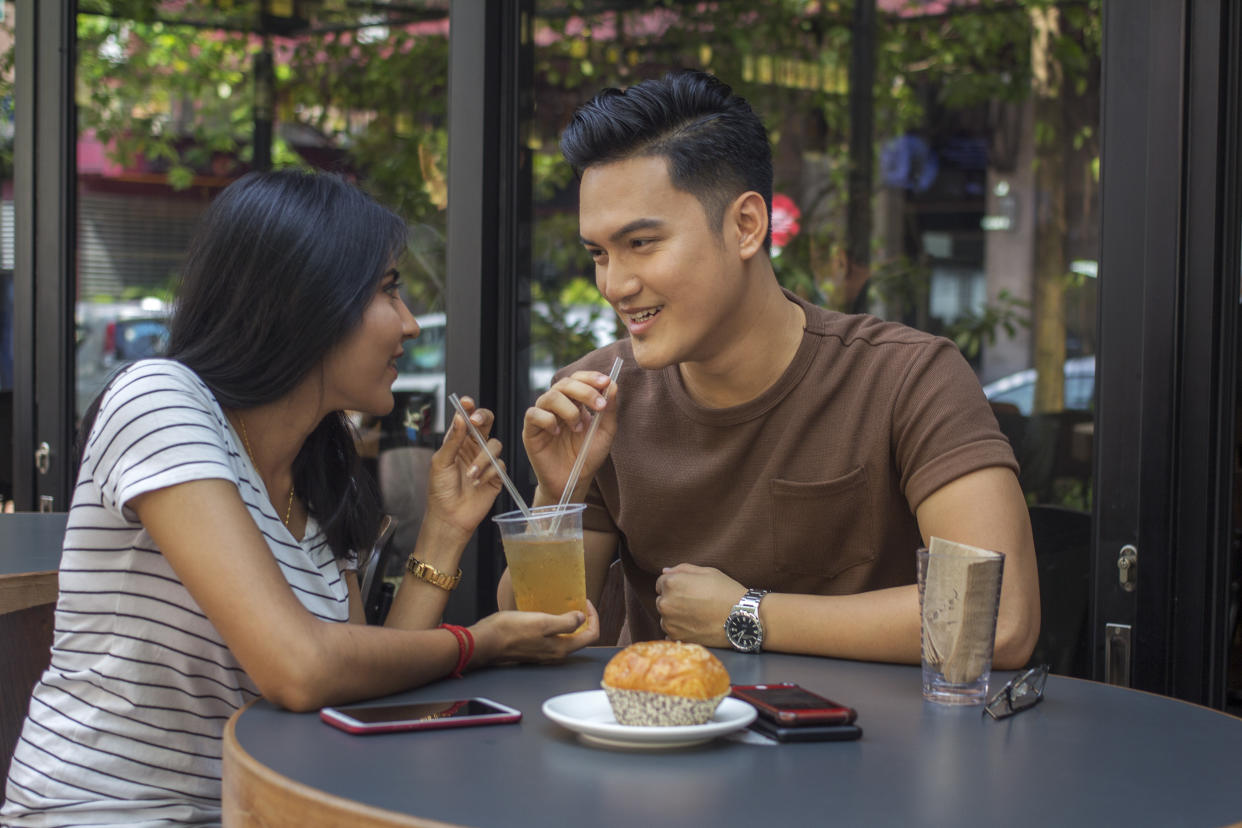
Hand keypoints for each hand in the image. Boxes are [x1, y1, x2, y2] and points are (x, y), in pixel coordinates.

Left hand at [423, 397, 503, 536]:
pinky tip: (478, 483)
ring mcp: (486, 461)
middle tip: (477, 422)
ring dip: (482, 459)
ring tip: (470, 474)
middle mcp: (473, 448)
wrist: (450, 517)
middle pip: (486, 424)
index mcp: (458, 442)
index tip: (467, 403)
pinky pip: (500, 465)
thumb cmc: (440, 491)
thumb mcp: (441, 462)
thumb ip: (452, 440)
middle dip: (483, 419)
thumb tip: (460, 418)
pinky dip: (488, 473)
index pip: (465, 419)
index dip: (468, 408)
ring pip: (494, 445)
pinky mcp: (497, 475)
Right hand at [469, 601, 599, 666]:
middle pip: (581, 637)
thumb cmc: (511, 632)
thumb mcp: (542, 622)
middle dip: (583, 619)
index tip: (586, 602)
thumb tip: (582, 619)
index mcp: (561, 648)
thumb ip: (565, 622)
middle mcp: (555, 654)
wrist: (485, 642)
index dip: (594, 617)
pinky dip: (556, 625)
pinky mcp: (533, 648)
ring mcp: (544, 653)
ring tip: (563, 605)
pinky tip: (547, 613)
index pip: (591, 636)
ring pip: (566, 637)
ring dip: (569, 621)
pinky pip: (552, 637)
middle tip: (577, 602)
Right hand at [522, 371, 617, 503]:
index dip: (590, 377)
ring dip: (568, 410)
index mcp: (574, 402)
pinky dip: (547, 420)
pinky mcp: (530, 430)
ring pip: (549, 397)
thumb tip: (613, 384)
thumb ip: (609, 410)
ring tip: (577, 428)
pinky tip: (557, 433)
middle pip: (564, 383)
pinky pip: (533, 414)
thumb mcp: (605, 433)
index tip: (606, 382)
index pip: (578, 379)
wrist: (573, 481)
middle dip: (584, 391)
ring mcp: (543, 416)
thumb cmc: (587, 456)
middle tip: (599, 406)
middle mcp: (557, 406)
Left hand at [654, 564, 745, 646]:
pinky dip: (680, 629)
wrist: (741, 618)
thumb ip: (682, 569)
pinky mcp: (676, 637)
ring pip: (666, 616)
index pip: (661, 582)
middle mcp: (665, 603)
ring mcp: (669, 622)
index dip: (677, 585)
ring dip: (676, 615)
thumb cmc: (726, 591)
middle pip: (662, 600)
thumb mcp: (707, 572)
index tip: (690, 590)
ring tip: (697, 615)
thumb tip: (665, 571)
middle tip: (696, 603)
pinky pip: (671, 631)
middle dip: (674, 600)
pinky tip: (696, 626)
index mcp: (671, 583)